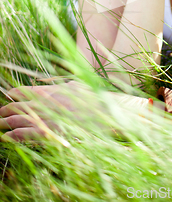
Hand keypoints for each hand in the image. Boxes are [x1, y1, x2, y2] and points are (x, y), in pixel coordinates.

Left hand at [0, 83, 155, 141]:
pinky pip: (31, 134)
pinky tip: (8, 137)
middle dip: (9, 108)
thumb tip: (55, 85)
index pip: (31, 91)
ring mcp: (52, 117)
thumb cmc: (97, 100)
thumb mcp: (79, 86)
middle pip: (24, 105)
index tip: (9, 94)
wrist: (110, 114)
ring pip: (24, 119)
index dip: (18, 93)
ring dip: (9, 121)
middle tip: (0, 111)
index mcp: (57, 90)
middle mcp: (51, 102)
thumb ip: (65, 85)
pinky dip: (17, 135)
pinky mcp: (54, 132)